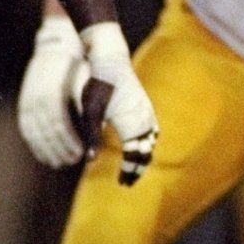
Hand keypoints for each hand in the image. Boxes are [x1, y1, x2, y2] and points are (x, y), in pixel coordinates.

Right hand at [17, 15, 86, 167]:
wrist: (57, 43)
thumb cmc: (78, 65)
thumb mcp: (85, 83)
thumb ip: (88, 108)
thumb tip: (97, 131)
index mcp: (53, 94)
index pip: (60, 126)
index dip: (69, 143)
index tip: (81, 155)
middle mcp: (37, 98)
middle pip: (47, 132)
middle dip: (60, 150)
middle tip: (72, 161)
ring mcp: (28, 100)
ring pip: (34, 133)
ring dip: (47, 150)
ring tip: (59, 162)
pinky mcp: (24, 102)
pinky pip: (26, 128)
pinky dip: (34, 143)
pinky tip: (43, 153)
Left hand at [78, 22, 158, 185]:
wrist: (110, 59)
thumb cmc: (98, 85)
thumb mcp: (91, 112)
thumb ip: (92, 137)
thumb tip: (89, 161)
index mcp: (131, 125)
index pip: (135, 156)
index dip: (130, 171)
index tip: (123, 183)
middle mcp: (143, 120)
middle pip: (146, 152)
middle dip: (138, 168)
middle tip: (129, 181)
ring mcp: (147, 112)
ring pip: (151, 141)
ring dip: (144, 155)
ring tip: (135, 166)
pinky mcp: (146, 105)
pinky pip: (153, 129)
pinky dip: (148, 142)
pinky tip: (142, 143)